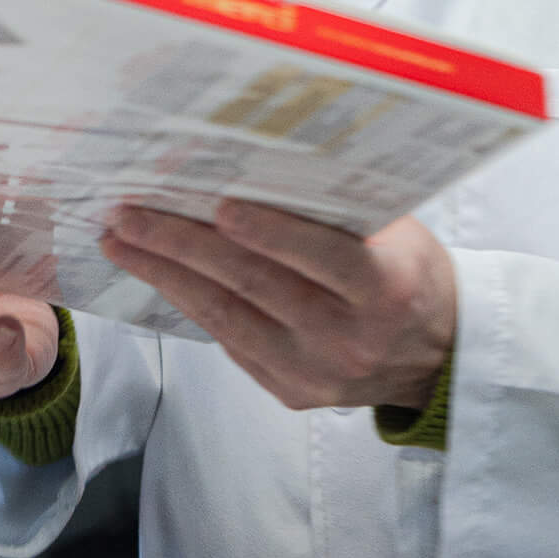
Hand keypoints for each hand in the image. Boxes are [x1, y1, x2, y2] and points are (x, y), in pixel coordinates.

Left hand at [101, 201, 455, 412]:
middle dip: (182, 246)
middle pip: (254, 286)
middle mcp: (347, 337)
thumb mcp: (401, 235)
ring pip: (227, 318)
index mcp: (385, 289)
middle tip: (129, 214)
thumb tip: (261, 165)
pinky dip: (191, 303)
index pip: (320, 257)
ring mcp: (314, 372)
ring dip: (166, 276)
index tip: (216, 204)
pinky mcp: (289, 391)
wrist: (437, 357)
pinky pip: (229, 342)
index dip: (268, 232)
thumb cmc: (413, 274)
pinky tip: (158, 273)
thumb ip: (342, 211)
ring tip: (120, 241)